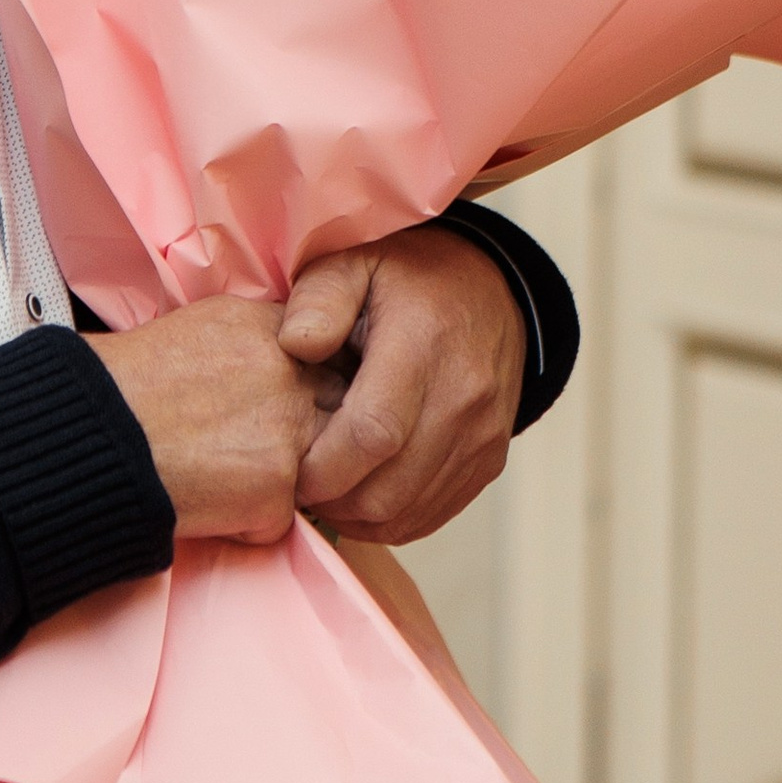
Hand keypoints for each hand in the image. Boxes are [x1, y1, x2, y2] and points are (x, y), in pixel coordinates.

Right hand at [86, 301, 345, 542]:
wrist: (89, 436)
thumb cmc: (121, 388)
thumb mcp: (193, 332)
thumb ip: (249, 346)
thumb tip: (270, 372)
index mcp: (266, 326)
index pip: (327, 355)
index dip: (309, 387)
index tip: (279, 406)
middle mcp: (289, 373)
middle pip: (338, 408)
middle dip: (311, 434)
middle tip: (254, 449)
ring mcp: (289, 432)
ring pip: (321, 468)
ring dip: (282, 481)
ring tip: (223, 476)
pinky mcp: (277, 489)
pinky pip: (280, 520)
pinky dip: (246, 523)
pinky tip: (203, 503)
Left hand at [280, 226, 523, 540]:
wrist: (492, 291)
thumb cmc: (410, 279)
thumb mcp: (354, 264)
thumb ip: (317, 300)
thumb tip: (295, 347)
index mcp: (423, 347)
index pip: (373, 433)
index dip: (323, 467)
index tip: (289, 468)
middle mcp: (462, 400)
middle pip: (388, 488)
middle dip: (331, 500)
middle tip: (297, 484)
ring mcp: (481, 437)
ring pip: (408, 512)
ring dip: (356, 515)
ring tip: (325, 487)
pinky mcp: (488, 462)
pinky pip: (432, 516)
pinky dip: (388, 518)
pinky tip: (359, 492)